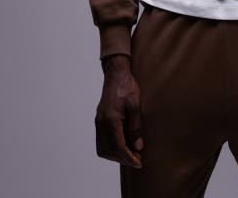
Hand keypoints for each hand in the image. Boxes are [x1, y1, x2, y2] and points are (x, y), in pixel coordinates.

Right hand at [94, 54, 143, 168]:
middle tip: (137, 159)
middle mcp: (101, 123)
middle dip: (122, 159)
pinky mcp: (99, 120)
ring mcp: (98, 122)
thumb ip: (135, 127)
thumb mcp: (135, 105)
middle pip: (109, 151)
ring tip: (131, 154)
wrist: (116, 74)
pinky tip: (123, 146)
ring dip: (116, 155)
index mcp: (110, 120)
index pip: (118, 147)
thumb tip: (138, 146)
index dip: (129, 158)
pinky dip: (111, 148)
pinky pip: (101, 141)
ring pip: (103, 148)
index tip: (139, 163)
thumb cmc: (127, 87)